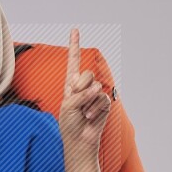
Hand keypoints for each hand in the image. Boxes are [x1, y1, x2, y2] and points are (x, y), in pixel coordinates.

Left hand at [58, 28, 110, 161]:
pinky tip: (90, 116)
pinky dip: (95, 108)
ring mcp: (95, 94)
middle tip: (76, 100)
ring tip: (83, 113)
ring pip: (95, 87)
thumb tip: (96, 88)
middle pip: (86, 73)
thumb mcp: (67, 105)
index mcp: (71, 84)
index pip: (73, 62)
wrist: (79, 140)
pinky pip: (102, 98)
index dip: (74, 46)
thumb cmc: (69, 124)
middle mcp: (84, 86)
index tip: (75, 30)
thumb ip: (79, 93)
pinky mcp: (105, 103)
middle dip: (81, 86)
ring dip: (86, 102)